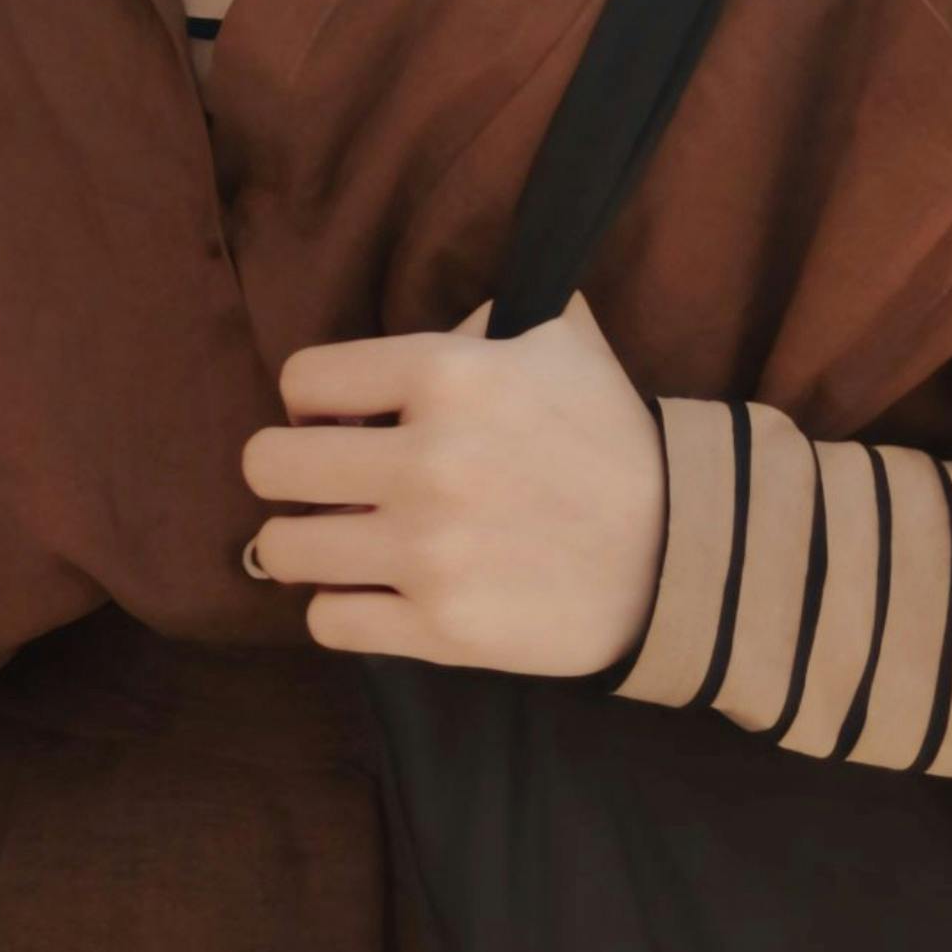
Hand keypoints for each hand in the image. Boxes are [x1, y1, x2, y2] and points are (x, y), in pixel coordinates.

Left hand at [242, 295, 663, 677]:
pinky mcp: (441, 630)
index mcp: (446, 374)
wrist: (683, 551)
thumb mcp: (560, 339)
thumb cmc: (613, 439)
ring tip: (342, 543)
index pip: (302, 381)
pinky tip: (374, 594)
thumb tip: (423, 334)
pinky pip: (328, 622)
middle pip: (269, 465)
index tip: (338, 421)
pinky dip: (342, 609)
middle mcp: (426, 462)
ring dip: (305, 546)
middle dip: (287, 472)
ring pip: (284, 550)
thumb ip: (480, 321)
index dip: (312, 401)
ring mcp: (429, 552)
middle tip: (324, 485)